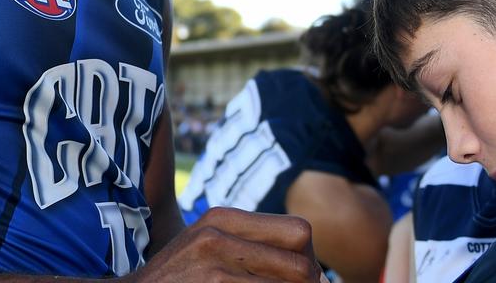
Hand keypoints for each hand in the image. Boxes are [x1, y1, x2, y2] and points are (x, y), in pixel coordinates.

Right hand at [131, 207, 324, 281]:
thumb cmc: (178, 275)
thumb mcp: (208, 246)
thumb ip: (251, 246)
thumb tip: (317, 273)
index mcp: (224, 217)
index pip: (298, 231)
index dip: (310, 259)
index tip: (303, 278)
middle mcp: (219, 234)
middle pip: (300, 263)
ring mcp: (214, 264)